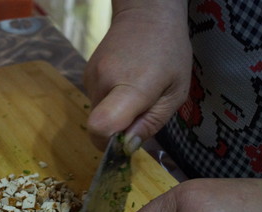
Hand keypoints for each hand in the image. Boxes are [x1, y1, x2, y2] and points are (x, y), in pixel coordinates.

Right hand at [84, 0, 191, 149]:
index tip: (125, 141)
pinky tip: (126, 83)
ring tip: (137, 93)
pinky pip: (97, 101)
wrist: (146, 13)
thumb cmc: (169, 51)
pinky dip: (110, 101)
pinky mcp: (86, 75)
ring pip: (98, 114)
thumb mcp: (175, 93)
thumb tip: (127, 147)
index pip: (101, 127)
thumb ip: (151, 123)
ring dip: (115, 114)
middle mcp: (103, 83)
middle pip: (99, 126)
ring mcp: (90, 78)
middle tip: (142, 112)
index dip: (109, 144)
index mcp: (131, 87)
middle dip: (118, 130)